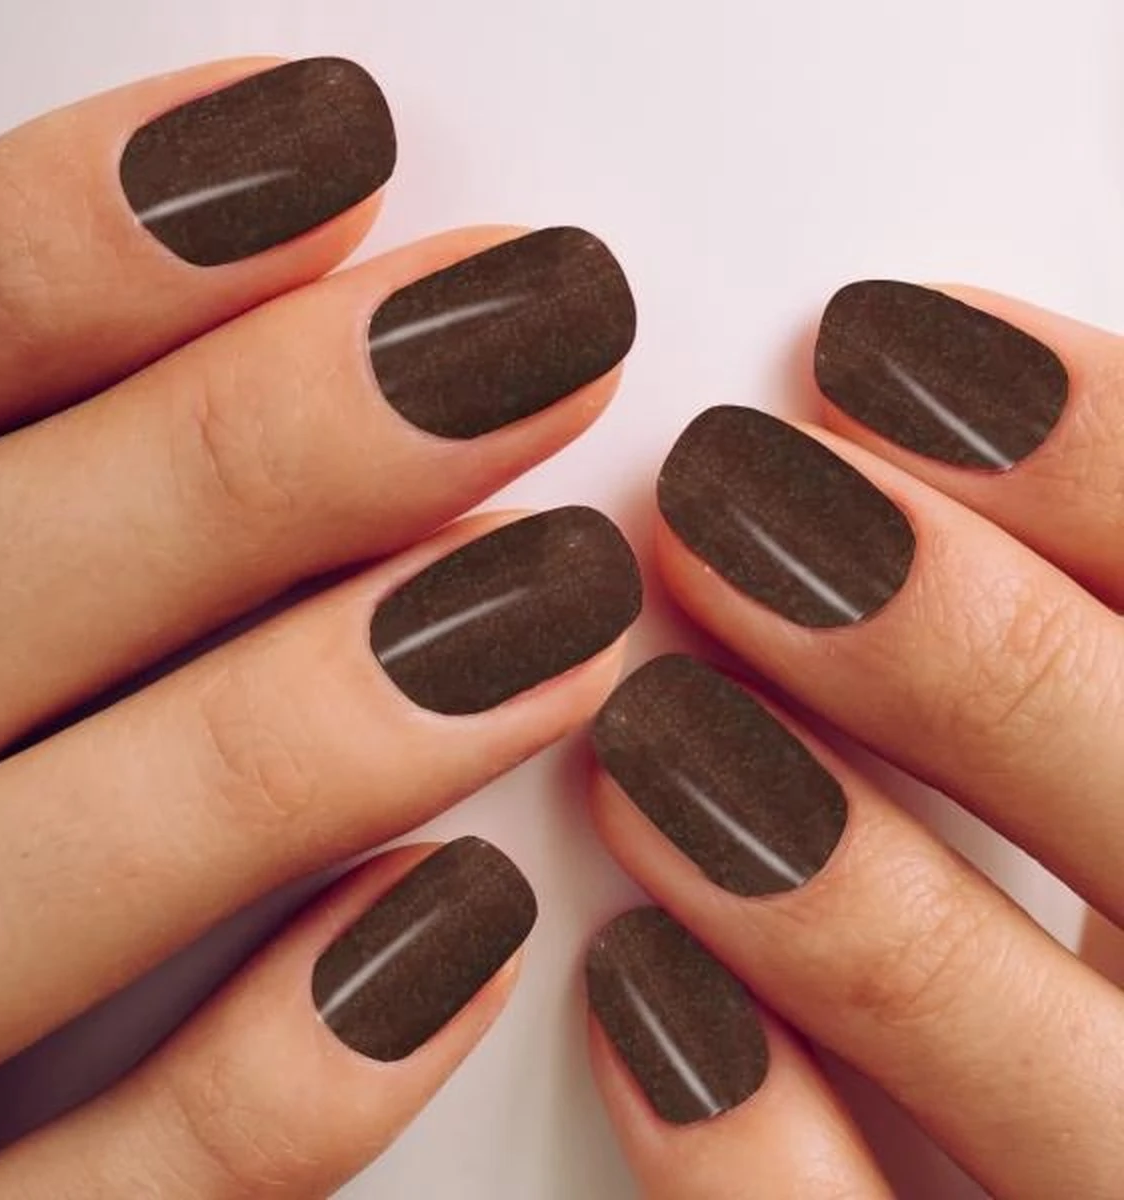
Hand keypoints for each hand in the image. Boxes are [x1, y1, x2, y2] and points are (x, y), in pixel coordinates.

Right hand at [0, 57, 641, 1195]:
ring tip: (560, 601)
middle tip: (543, 335)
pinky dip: (265, 1094)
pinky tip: (466, 933)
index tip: (328, 135)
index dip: (76, 241)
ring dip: (293, 743)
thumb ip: (57, 457)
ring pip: (5, 900)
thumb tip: (343, 304)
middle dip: (253, 454)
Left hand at [583, 283, 1122, 1196]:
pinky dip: (761, 1162)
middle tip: (731, 497)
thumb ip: (1061, 602)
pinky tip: (635, 993)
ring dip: (847, 895)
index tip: (877, 345)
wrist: (1042, 1120)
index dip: (1104, 450)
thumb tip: (902, 390)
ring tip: (653, 735)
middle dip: (964, 648)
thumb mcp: (1109, 704)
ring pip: (1068, 1098)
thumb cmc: (1086, 812)